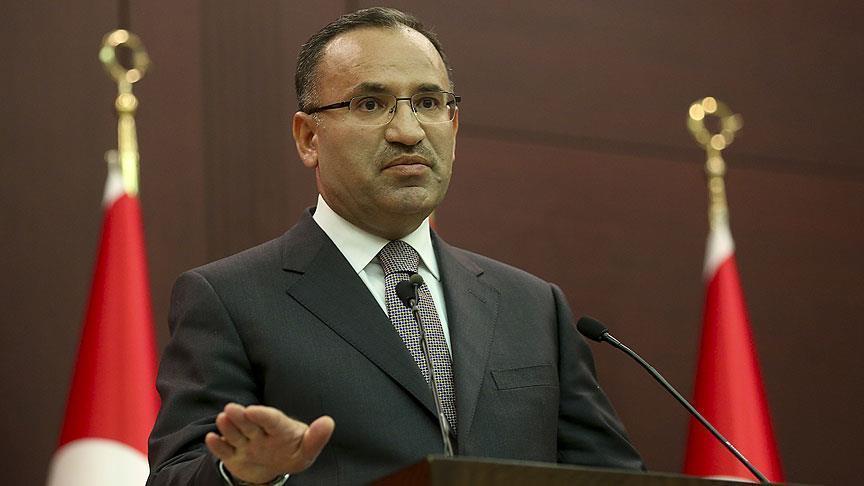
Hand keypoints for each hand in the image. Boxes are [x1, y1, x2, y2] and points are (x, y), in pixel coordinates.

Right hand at [205, 403, 334, 483]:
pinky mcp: (234, 456)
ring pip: (235, 434)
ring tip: (222, 419)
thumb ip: (316, 438)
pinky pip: (225, 451)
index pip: (272, 419)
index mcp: (279, 428)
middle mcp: (259, 433)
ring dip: (228, 427)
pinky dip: (217, 446)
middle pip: (249, 424)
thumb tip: (329, 422)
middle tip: (231, 409)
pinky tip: (211, 438)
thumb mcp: (306, 451)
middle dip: (240, 417)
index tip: (253, 410)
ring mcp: (245, 444)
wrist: (273, 467)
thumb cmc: (292, 453)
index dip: (263, 415)